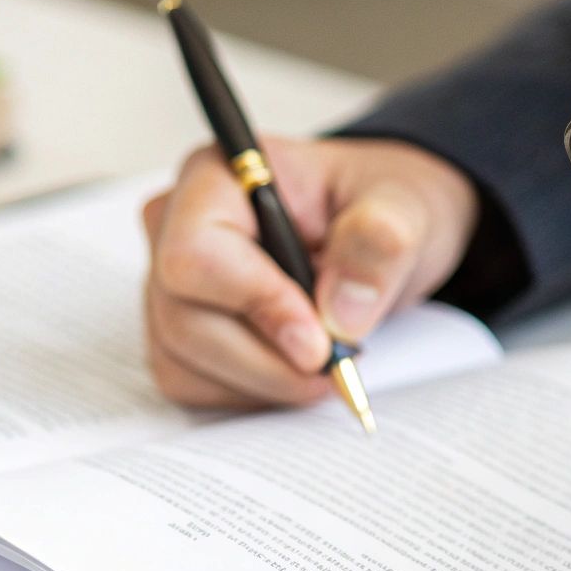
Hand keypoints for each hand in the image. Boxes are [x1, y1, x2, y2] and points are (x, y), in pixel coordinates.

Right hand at [141, 136, 478, 406]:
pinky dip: (250, 393)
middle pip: (185, 320)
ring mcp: (168, 284)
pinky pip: (191, 386)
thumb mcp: (402, 209)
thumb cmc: (375, 212)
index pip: (197, 253)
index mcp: (216, 177)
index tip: (319, 340)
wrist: (378, 240)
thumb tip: (342, 314)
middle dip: (269, 361)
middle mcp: (174, 227)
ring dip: (264, 381)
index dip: (257, 305)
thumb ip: (380, 243)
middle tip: (336, 364)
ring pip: (183, 362)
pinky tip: (293, 368)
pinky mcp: (175, 332)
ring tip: (324, 361)